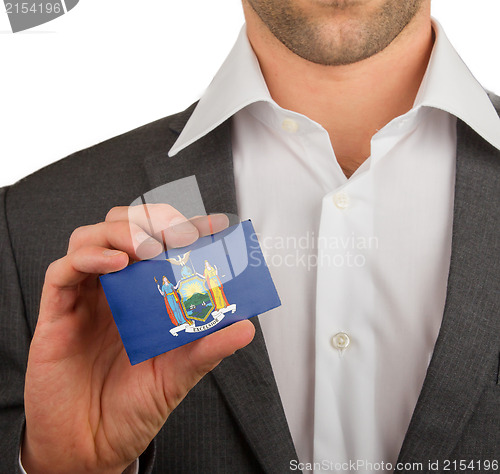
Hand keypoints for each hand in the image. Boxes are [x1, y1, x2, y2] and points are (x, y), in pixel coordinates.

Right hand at [22, 205, 254, 473]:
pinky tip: (115, 264)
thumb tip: (246, 327)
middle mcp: (116, 289)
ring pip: (91, 237)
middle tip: (179, 233)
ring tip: (148, 248)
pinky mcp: (57, 313)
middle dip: (153, 220)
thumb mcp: (179, 374)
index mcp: (145, 296)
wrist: (92, 445)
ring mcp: (86, 297)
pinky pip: (62, 271)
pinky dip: (88, 258)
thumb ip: (208, 347)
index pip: (163, 245)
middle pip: (125, 228)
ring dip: (122, 231)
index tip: (215, 224)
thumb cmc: (133, 406)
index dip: (188, 228)